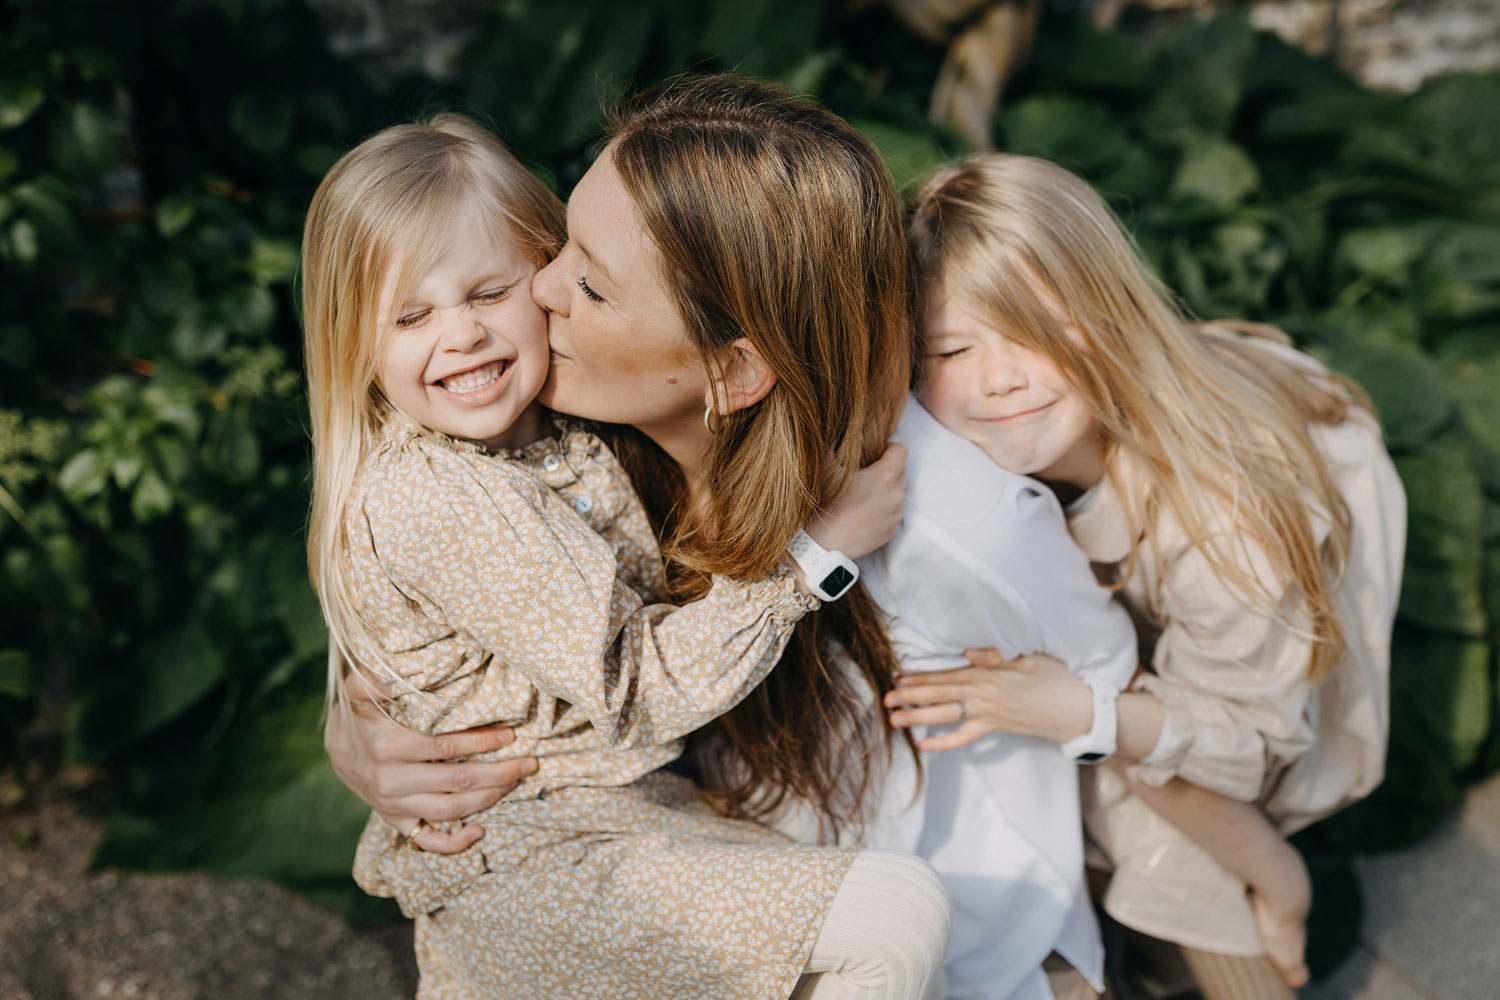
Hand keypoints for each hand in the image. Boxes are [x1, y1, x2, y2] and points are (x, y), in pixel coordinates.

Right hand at [325, 669, 537, 852]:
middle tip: (529, 763)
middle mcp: (392, 781)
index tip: (510, 734)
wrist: (336, 751)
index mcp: (386, 747)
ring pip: (450, 810)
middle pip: (456, 782)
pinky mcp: (398, 822)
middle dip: (498, 773)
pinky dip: (455, 843)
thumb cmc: (360, 717)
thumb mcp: (358, 693)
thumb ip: (367, 681)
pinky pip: (428, 842)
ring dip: (488, 798)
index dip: (481, 741)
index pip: (444, 747)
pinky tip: (480, 831)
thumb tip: (385, 681)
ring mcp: (395, 806)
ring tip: (515, 783)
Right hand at [806, 442, 906, 560]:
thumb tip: (837, 427)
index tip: (874, 454)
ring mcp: (895, 516)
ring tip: (862, 495)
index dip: (888, 448)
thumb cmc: (823, 505)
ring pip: (897, 493)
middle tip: (864, 473)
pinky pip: (892, 512)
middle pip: (901, 471)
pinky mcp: (891, 532)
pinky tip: (862, 512)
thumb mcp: (825, 469)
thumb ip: (835, 444)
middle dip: (886, 469)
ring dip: (885, 490)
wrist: (821, 546)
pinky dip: (882, 508)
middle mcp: (896, 496)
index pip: (902, 451)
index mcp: (885, 477)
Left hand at [883, 649, 1092, 750]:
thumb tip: (968, 652)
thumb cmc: (1056, 679)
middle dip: (910, 698)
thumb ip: (995, 655)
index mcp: (987, 675)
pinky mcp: (995, 728)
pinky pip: (964, 737)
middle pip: (939, 695)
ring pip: (945, 716)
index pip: (946, 676)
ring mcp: (987, 714)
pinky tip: (924, 745)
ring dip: (918, 719)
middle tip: (885, 701)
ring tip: (894, 722)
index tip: (897, 679)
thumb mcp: (1028, 658)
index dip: (920, 678)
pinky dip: (943, 742)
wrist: (1077, 710)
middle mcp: (982, 695)